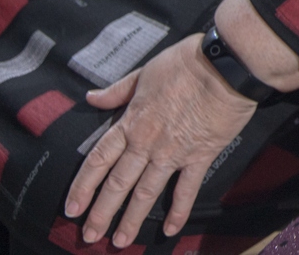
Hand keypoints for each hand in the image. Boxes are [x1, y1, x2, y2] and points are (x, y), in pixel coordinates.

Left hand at [64, 38, 256, 245]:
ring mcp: (173, 152)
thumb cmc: (186, 62)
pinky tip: (171, 229)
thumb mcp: (145, 71)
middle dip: (102, 212)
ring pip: (146, 192)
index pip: (98, 160)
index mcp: (131, 122)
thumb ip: (119, 91)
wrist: (225, 64)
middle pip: (117, 183)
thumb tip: (92, 98)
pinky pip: (187, 188)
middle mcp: (147, 142)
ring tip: (119, 241)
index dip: (83, 186)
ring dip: (131, 219)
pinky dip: (178, 210)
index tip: (73, 207)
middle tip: (90, 236)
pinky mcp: (200, 155)